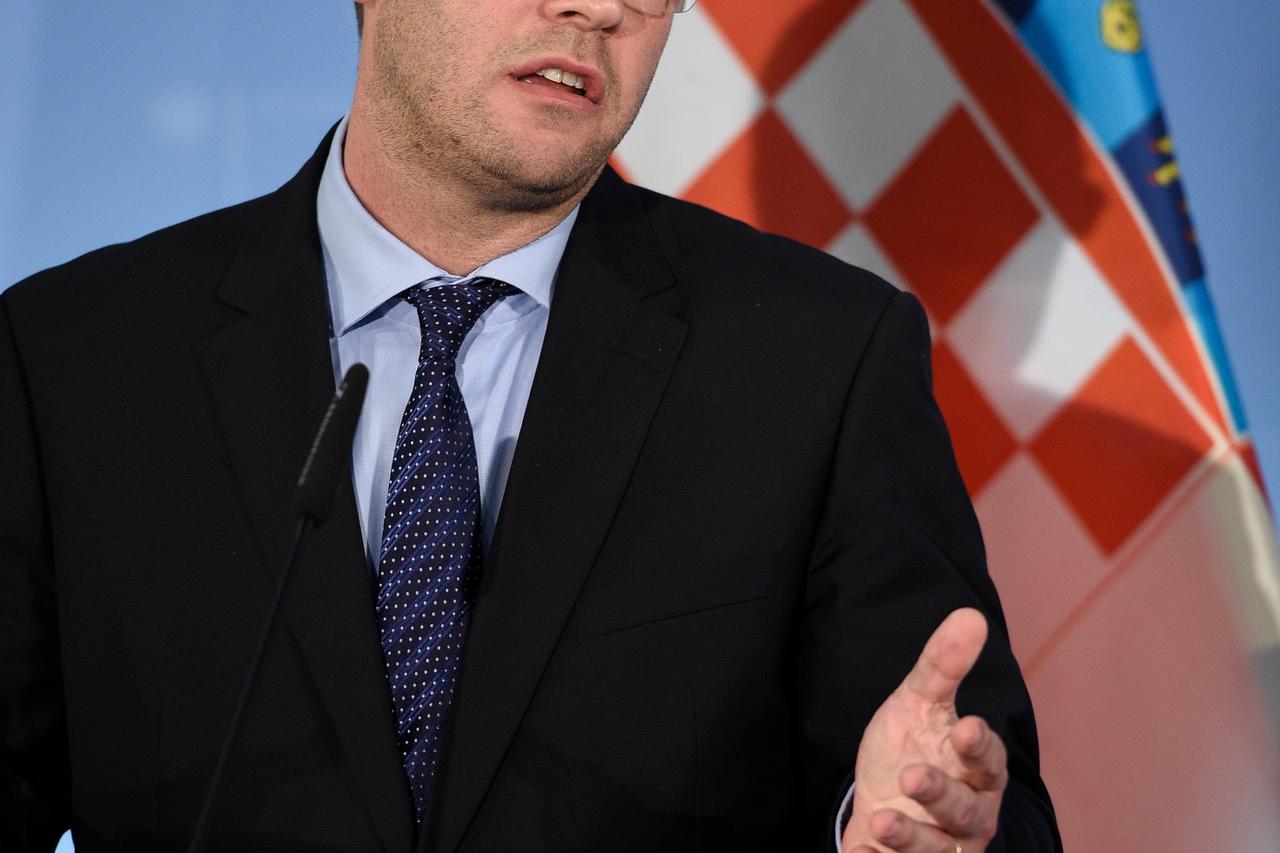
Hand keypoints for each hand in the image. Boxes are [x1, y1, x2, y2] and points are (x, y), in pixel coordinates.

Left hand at [841, 608, 1006, 852]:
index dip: (980, 746)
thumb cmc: (911, 750)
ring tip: (882, 820)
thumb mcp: (918, 703)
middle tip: (913, 775)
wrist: (881, 805)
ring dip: (911, 838)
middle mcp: (969, 814)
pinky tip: (861, 852)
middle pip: (966, 811)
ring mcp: (940, 848)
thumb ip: (943, 665)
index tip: (966, 727)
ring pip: (937, 851)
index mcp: (977, 770)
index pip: (988, 760)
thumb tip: (971, 614)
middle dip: (941, 795)